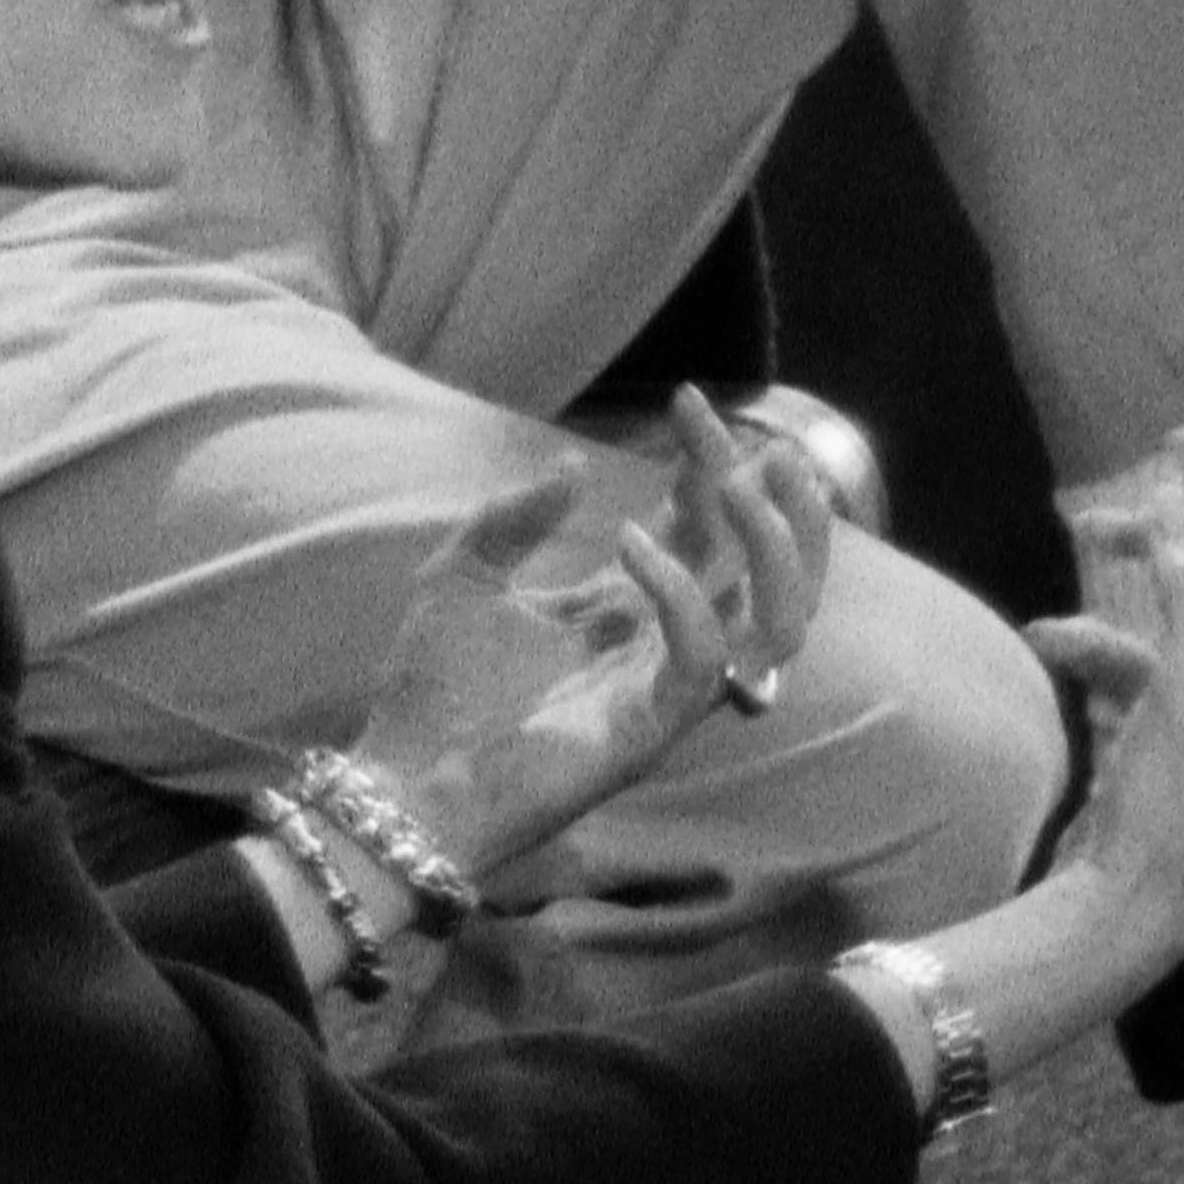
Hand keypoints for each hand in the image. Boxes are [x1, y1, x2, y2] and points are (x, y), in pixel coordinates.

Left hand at [350, 400, 821, 887]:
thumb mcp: (459, 576)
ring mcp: (664, 691)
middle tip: (748, 441)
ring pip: (780, 622)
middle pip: (769, 573)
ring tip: (730, 483)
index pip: (705, 528)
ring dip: (774, 546)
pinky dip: (682, 596)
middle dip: (776, 502)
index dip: (711, 461)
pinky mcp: (650, 729)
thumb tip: (573, 467)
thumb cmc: (432, 692)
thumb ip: (513, 519)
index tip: (687, 400)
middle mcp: (663, 646)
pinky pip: (705, 661)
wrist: (402, 784)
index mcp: (627, 608)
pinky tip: (631, 545)